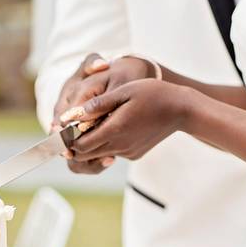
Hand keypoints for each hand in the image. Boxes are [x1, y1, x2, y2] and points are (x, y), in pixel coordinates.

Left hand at [52, 54, 158, 172]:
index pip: (79, 146)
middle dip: (75, 144)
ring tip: (90, 123)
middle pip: (85, 154)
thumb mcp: (124, 92)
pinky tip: (114, 125)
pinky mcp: (135, 154)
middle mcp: (120, 146)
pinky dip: (107, 142)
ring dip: (91, 142)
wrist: (182, 109)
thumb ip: (97, 104)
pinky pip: (113, 151)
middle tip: (70, 127)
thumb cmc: (153, 94)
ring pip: (98, 154)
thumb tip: (72, 115)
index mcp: (115, 130)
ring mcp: (128, 152)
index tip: (63, 127)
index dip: (67, 138)